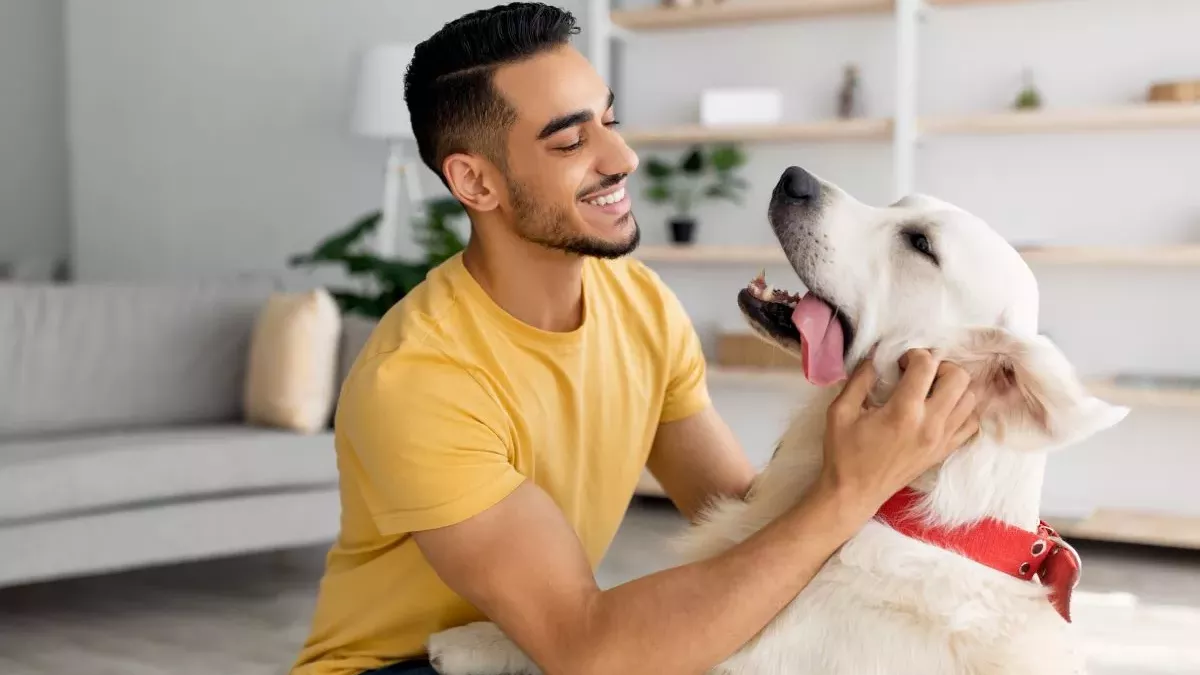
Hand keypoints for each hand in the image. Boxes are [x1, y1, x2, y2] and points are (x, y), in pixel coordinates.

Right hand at [817, 349, 979, 515]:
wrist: (855, 493)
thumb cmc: (844, 453)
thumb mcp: (840, 412)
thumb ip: (859, 380)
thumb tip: (875, 358)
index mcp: (903, 411)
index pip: (926, 366)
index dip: (914, 355)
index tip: (900, 363)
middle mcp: (930, 424)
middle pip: (959, 378)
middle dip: (941, 366)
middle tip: (920, 373)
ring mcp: (942, 439)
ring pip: (970, 399)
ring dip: (953, 387)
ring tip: (930, 390)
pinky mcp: (944, 451)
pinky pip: (971, 423)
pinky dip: (962, 410)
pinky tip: (941, 409)